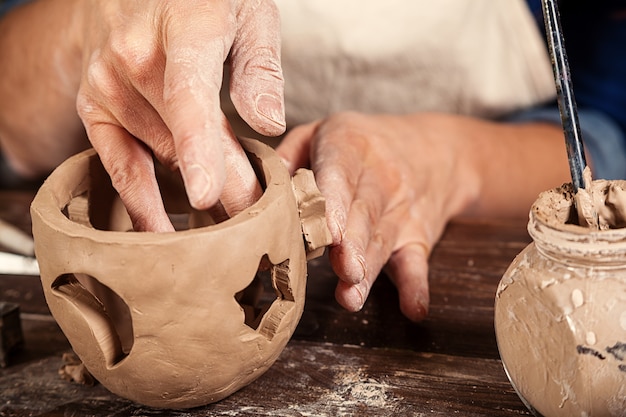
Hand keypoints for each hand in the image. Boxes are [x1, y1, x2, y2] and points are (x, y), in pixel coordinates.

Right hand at [76, 0, 284, 230]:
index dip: (199, 148)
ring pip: (159, 160)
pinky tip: (159, 233)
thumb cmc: (204, 0)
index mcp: (182, 28)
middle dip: (224, 193)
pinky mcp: (94, 108)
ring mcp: (107, 86)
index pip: (189, 95)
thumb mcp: (249, 11)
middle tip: (255, 233)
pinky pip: (117, 166)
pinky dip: (140, 202)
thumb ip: (260, 66)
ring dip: (193, 200)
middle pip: (182, 144)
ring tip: (225, 239)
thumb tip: (267, 124)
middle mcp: (133, 59)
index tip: (207, 194)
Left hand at [277, 112, 480, 321]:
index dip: (335, 202)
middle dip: (353, 245)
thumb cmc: (361, 144)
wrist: (436, 151)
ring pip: (382, 242)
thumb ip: (290, 153)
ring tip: (352, 296)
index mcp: (351, 147)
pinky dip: (416, 287)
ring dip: (369, 270)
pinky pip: (416, 262)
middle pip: (364, 215)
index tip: (329, 230)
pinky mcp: (416, 237)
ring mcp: (401, 211)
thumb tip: (261, 186)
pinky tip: (414, 309)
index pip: (341, 174)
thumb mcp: (324, 130)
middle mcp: (381, 179)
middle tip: (343, 270)